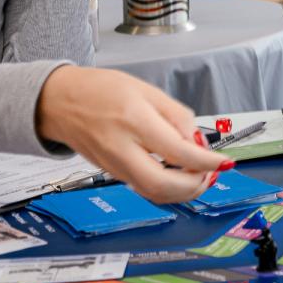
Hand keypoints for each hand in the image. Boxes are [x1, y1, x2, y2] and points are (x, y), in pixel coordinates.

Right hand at [36, 66, 230, 203]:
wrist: (59, 101)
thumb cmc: (100, 90)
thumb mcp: (146, 90)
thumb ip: (176, 116)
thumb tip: (197, 141)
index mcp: (133, 120)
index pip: (177, 151)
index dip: (207, 161)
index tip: (224, 161)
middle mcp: (121, 148)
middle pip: (162, 185)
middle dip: (195, 186)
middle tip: (211, 173)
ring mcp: (113, 165)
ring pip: (153, 193)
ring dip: (183, 191)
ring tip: (200, 174)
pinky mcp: (110, 173)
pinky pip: (144, 188)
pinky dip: (167, 188)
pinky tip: (178, 174)